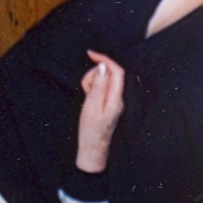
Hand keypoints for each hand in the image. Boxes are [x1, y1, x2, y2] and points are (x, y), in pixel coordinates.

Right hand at [76, 51, 124, 172]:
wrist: (92, 148)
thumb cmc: (91, 129)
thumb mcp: (91, 105)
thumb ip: (98, 85)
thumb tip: (103, 66)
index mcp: (116, 99)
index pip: (117, 72)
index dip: (105, 59)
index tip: (90, 54)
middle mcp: (118, 98)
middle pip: (109, 74)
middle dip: (94, 74)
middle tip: (84, 87)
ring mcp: (113, 101)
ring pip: (103, 80)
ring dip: (91, 81)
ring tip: (85, 95)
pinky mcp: (107, 103)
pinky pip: (100, 88)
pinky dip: (92, 88)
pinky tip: (87, 98)